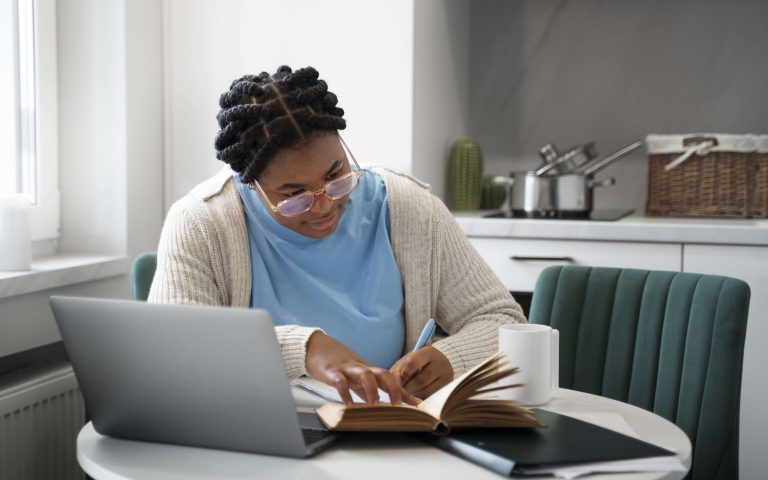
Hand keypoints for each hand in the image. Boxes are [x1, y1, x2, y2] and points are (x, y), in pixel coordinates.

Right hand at [305, 331, 420, 405]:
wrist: (317, 347)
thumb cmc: (338, 364)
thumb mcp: (355, 377)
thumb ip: (367, 392)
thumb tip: (379, 407)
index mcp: (369, 371)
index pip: (391, 380)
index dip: (404, 392)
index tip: (417, 405)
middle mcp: (362, 369)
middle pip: (382, 373)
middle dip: (393, 389)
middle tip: (398, 406)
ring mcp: (348, 369)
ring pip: (365, 375)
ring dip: (372, 390)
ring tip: (375, 407)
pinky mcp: (332, 372)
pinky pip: (340, 382)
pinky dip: (345, 394)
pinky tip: (348, 406)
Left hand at [390, 346, 453, 398]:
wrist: (437, 363)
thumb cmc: (417, 362)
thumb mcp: (407, 361)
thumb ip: (398, 371)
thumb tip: (397, 386)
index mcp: (428, 352)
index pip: (413, 363)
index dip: (404, 374)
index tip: (400, 379)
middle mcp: (441, 362)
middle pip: (420, 380)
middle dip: (408, 387)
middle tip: (403, 389)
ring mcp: (446, 375)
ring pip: (426, 390)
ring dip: (414, 394)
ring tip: (410, 391)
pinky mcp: (447, 386)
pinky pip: (431, 396)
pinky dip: (421, 397)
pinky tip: (418, 393)